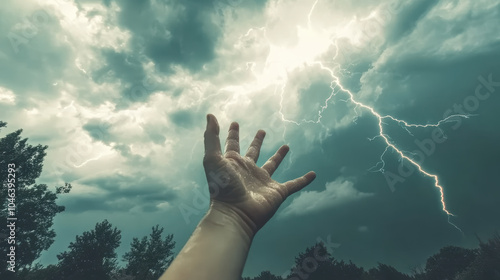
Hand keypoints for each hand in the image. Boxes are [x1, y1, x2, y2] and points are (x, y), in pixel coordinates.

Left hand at [203, 114, 315, 235]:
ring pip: (273, 165)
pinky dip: (304, 180)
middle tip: (261, 131)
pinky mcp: (277, 192)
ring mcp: (262, 181)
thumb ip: (211, 137)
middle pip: (254, 152)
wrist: (234, 214)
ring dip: (279, 156)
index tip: (235, 123)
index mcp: (233, 163)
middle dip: (257, 141)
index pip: (233, 144)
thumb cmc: (222, 188)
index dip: (233, 134)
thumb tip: (210, 115)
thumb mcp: (212, 159)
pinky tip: (312, 174)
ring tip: (286, 146)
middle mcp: (248, 170)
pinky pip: (294, 184)